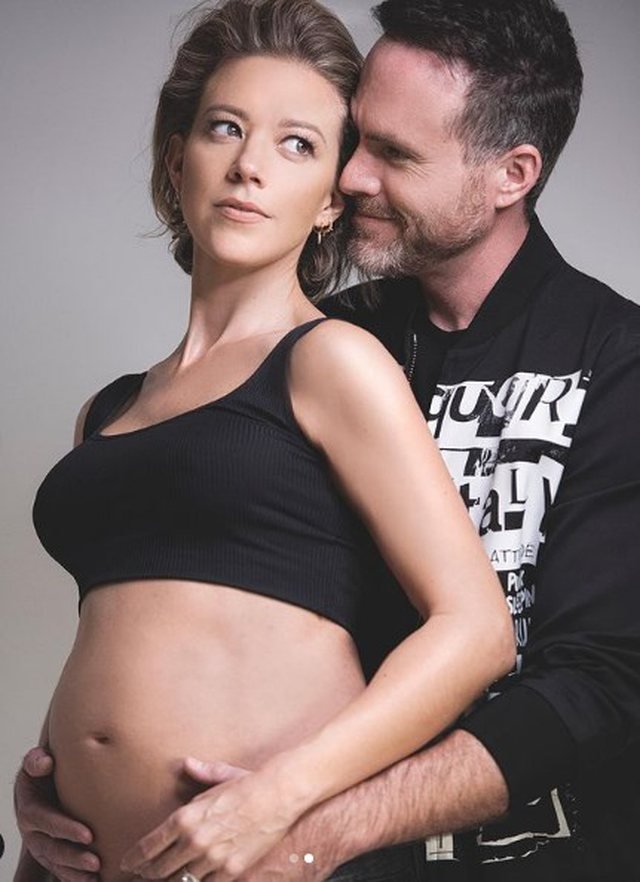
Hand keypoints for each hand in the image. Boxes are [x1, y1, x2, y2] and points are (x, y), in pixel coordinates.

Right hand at [14, 747, 99, 881]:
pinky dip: (75, 878)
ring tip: (96, 873)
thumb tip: (45, 762)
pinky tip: (93, 881)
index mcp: (30, 810)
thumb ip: (37, 761)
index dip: (65, 829)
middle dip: (73, 856)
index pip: (46, 822)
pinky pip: (61, 871)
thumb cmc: (43, 774)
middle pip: (52, 849)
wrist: (42, 785)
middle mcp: (34, 833)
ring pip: (57, 863)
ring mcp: (42, 846)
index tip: (88, 834)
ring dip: (76, 871)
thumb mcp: (35, 764)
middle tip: (95, 861)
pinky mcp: (51, 855)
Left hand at [121, 756, 306, 881]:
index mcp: (185, 817)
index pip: (149, 846)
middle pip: (160, 869)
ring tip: (163, 881)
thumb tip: (187, 763)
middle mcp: (193, 840)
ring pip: (180, 881)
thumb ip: (199, 773)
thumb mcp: (219, 776)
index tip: (127, 864)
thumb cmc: (248, 783)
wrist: (278, 794)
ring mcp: (212, 858)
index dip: (134, 858)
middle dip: (148, 874)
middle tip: (141, 876)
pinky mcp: (231, 870)